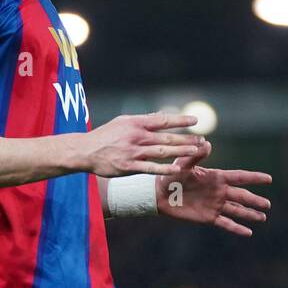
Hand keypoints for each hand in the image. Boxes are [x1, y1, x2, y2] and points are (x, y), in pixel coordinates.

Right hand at [83, 112, 210, 177]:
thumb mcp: (123, 122)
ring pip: (162, 151)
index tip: (196, 120)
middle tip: (202, 140)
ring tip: (195, 152)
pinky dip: (164, 169)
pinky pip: (150, 168)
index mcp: (136, 123)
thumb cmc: (105, 136)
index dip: (180, 120)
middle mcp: (137, 136)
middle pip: (167, 137)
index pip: (163, 120)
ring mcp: (133, 152)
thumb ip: (142, 121)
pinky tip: (176, 169)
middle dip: (186, 138)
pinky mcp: (129, 167)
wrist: (85, 150)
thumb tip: (161, 118)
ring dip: (180, 151)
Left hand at [156, 157, 271, 234]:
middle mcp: (219, 191)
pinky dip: (237, 228)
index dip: (255, 178)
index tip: (269, 179)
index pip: (240, 177)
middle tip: (268, 204)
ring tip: (263, 217)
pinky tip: (248, 232)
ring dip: (250, 214)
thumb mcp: (183, 164)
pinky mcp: (208, 217)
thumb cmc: (171, 176)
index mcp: (216, 177)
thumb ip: (196, 155)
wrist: (159, 194)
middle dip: (256, 200)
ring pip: (237, 210)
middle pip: (242, 196)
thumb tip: (207, 143)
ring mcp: (215, 205)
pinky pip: (226, 223)